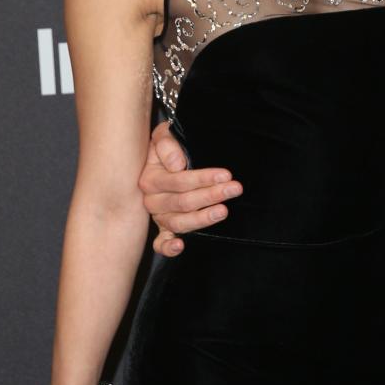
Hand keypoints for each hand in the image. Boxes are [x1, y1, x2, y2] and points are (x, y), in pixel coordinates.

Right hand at [138, 122, 241, 256]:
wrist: (154, 156)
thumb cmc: (162, 147)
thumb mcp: (162, 137)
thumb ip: (167, 145)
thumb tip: (178, 165)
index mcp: (150, 179)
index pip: (179, 181)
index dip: (203, 178)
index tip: (226, 174)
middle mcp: (152, 200)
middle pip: (183, 202)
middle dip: (211, 195)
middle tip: (234, 188)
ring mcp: (158, 216)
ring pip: (178, 223)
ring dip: (201, 219)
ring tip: (223, 211)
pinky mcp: (163, 228)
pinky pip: (160, 243)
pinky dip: (168, 248)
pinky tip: (180, 246)